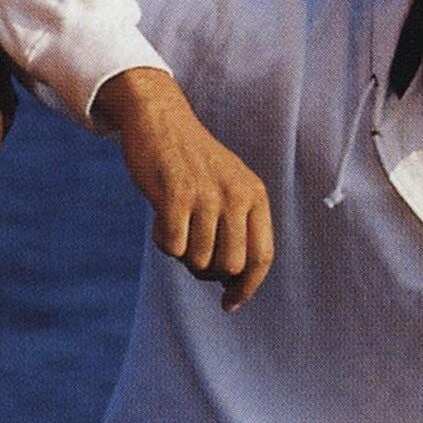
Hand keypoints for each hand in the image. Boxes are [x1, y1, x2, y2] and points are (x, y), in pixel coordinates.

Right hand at [95, 67, 274, 309]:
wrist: (160, 119)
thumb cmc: (191, 163)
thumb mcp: (228, 187)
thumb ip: (237, 227)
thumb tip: (233, 284)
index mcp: (255, 195)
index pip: (262, 257)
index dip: (247, 287)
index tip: (229, 304)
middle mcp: (237, 195)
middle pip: (231, 266)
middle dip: (209, 272)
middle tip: (193, 254)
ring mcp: (207, 194)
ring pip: (199, 259)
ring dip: (183, 254)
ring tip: (177, 228)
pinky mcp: (175, 193)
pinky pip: (172, 245)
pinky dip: (163, 242)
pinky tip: (161, 221)